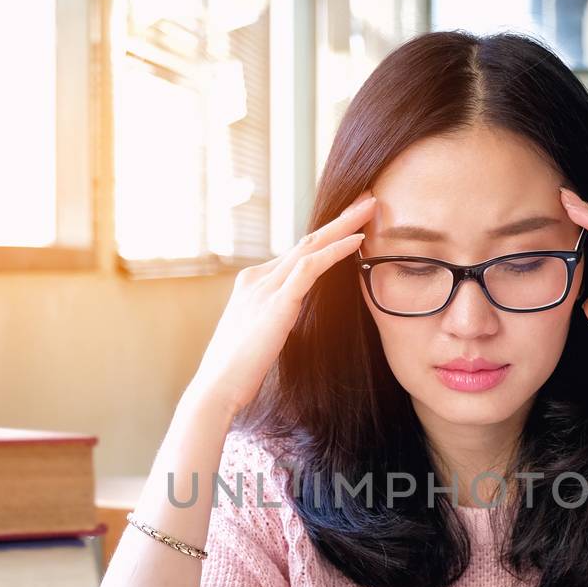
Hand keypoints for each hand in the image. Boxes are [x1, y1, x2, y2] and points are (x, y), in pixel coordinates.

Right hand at [187, 194, 376, 418]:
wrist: (216, 388)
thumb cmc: (237, 372)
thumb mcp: (259, 336)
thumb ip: (275, 318)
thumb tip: (292, 319)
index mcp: (253, 284)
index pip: (296, 253)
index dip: (326, 236)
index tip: (351, 223)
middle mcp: (257, 278)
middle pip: (306, 240)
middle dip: (339, 218)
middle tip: (367, 198)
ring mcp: (265, 287)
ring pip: (311, 246)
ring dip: (344, 224)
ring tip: (371, 207)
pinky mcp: (277, 302)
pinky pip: (311, 268)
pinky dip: (336, 251)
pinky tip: (357, 239)